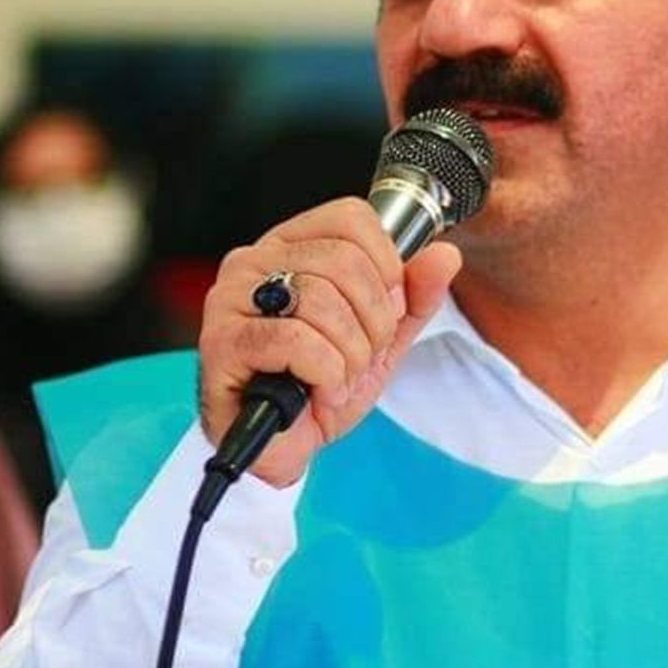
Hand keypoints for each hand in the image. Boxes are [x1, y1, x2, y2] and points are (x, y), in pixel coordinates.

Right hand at [198, 197, 460, 487]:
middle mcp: (255, 261)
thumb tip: (443, 256)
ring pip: (323, 302)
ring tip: (336, 380)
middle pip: (345, 262)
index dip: (386, 265)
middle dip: (373, 323)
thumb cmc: (319, 387)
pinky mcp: (223, 341)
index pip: (351, 219)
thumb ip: (414, 297)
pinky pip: (298, 342)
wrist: (284, 449)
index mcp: (291, 247)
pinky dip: (325, 377)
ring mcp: (231, 298)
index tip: (384, 309)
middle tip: (359, 358)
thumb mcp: (381, 339)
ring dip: (349, 356)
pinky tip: (317, 394)